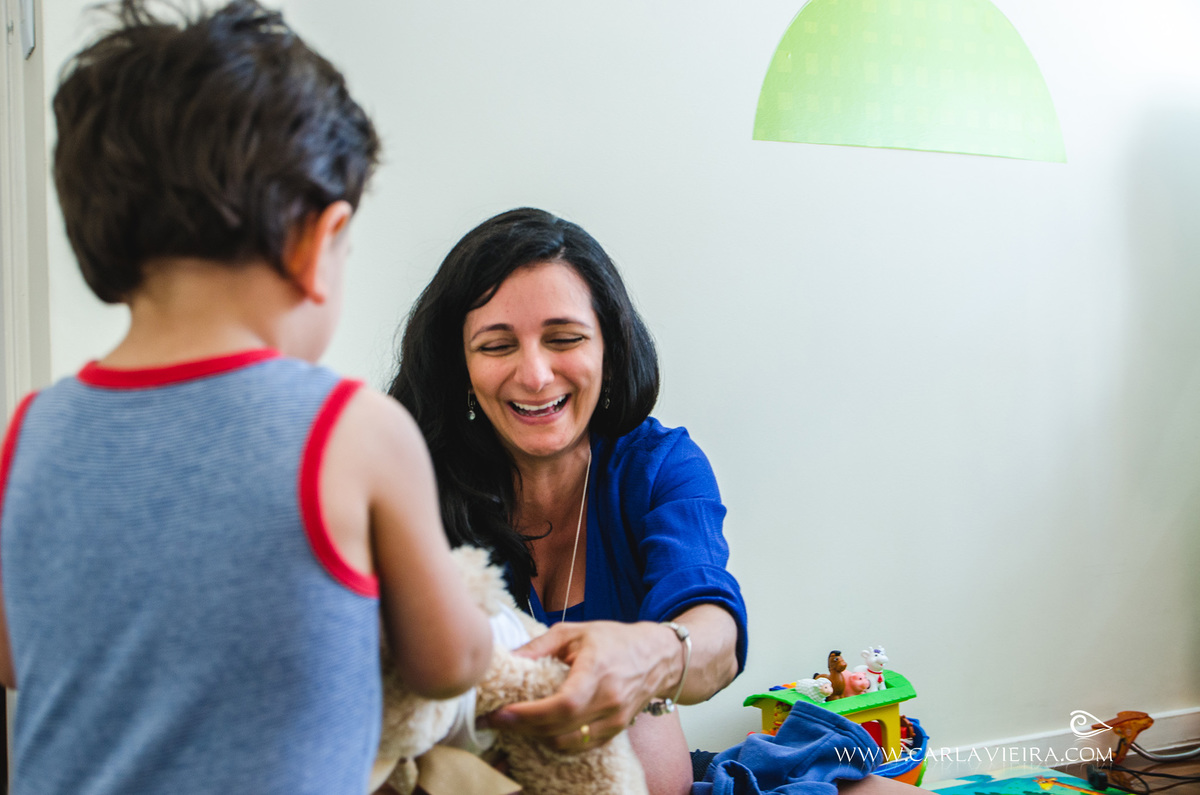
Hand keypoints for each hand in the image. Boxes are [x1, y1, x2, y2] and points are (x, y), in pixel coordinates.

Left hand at [483, 620, 680, 750]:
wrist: (658, 657)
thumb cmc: (615, 640)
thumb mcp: (575, 631)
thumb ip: (540, 644)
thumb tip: (508, 658)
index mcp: (598, 670)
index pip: (563, 705)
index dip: (530, 715)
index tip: (502, 713)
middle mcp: (609, 700)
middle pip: (560, 728)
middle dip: (522, 728)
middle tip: (494, 721)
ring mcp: (615, 719)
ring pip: (568, 743)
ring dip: (536, 738)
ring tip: (514, 725)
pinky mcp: (616, 731)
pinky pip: (580, 747)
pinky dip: (556, 742)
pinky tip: (539, 731)